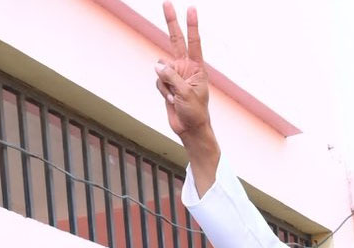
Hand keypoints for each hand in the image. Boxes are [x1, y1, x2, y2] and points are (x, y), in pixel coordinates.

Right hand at [154, 4, 210, 138]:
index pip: (194, 42)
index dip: (191, 25)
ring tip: (177, 98)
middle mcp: (185, 67)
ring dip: (166, 84)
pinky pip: (158, 81)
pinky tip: (172, 101)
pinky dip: (163, 91)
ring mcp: (175, 75)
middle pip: (175, 40)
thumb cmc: (195, 112)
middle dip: (171, 21)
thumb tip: (157, 65)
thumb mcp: (186, 94)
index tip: (191, 9)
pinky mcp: (166, 84)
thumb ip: (172, 77)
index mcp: (196, 67)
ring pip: (161, 69)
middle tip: (167, 3)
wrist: (190, 129)